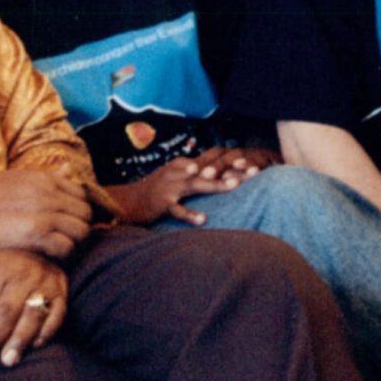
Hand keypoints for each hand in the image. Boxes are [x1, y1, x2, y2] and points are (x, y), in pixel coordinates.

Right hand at [0, 170, 91, 257]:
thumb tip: (68, 170)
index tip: (68, 223)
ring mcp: (43, 212)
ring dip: (72, 242)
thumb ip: (44, 178)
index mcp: (43, 178)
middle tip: (63, 239)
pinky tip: (48, 254)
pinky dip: (62, 254)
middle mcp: (47, 192)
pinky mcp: (35, 233)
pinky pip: (67, 246)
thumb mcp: (15, 179)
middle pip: (85, 213)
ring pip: (81, 230)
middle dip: (78, 227)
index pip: (81, 194)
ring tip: (55, 247)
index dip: (78, 211)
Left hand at [0, 249, 65, 369]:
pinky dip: (46, 333)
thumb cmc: (3, 267)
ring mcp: (44, 283)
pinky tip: (34, 347)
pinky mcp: (61, 293)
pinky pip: (56, 316)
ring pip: (32, 315)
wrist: (41, 249)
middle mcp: (21, 275)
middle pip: (6, 312)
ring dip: (19, 340)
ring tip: (8, 361)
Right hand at [107, 148, 280, 224]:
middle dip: (231, 170)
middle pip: (209, 169)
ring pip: (196, 184)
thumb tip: (219, 175)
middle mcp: (178, 171)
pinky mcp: (161, 202)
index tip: (252, 165)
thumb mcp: (176, 177)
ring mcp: (169, 186)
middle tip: (253, 171)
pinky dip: (189, 214)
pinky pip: (177, 209)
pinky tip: (203, 220)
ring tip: (234, 186)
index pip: (211, 161)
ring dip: (215, 184)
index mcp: (183, 164)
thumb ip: (196, 174)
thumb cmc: (156, 190)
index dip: (232, 162)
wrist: (127, 200)